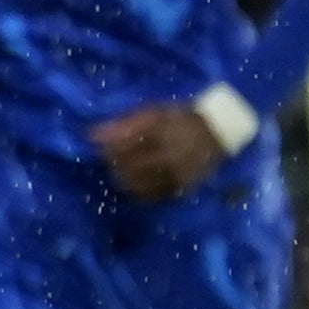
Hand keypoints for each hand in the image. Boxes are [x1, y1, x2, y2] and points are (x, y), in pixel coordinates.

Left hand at [89, 98, 227, 202]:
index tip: (98, 146)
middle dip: (111, 164)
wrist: (218, 132)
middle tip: (109, 159)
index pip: (121, 146)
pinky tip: (134, 183)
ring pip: (135, 185)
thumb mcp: (152, 111)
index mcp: (160, 132)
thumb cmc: (178, 117)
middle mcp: (168, 154)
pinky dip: (137, 192)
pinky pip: (151, 197)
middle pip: (125, 167)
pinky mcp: (181, 188)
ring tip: (120, 170)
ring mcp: (175, 174)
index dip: (105, 148)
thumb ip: (122, 124)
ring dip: (121, 178)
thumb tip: (89, 135)